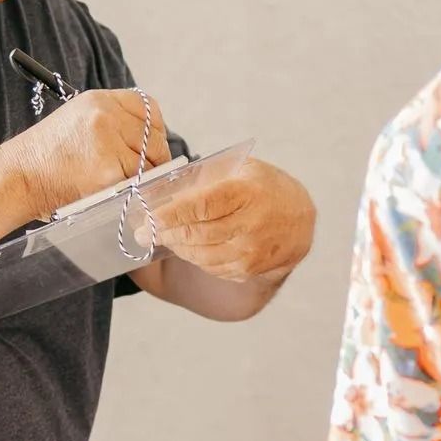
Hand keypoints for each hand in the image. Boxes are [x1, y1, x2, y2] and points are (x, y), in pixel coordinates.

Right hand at [11, 88, 167, 218]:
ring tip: (118, 183)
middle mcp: (105, 115)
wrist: (16, 178)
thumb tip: (146, 137)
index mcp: (98, 100)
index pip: (147, 107)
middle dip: (154, 157)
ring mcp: (108, 142)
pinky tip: (112, 192)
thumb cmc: (42, 158)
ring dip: (142, 177)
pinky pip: (138, 182)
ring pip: (149, 162)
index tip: (151, 144)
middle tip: (142, 172)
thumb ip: (110, 121)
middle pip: (153, 136)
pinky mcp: (109, 170)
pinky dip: (131, 191)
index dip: (154, 129)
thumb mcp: (75, 121)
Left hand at [144, 158, 315, 283]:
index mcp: (246, 193)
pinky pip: (211, 267)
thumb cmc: (261, 188)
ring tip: (163, 237)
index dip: (172, 213)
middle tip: (142, 232)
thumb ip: (205, 177)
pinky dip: (194, 258)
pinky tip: (188, 246)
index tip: (149, 216)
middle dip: (164, 233)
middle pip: (196, 234)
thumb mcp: (239, 170)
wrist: (297, 220)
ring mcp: (251, 251)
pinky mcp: (249, 270)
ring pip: (200, 255)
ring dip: (176, 247)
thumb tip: (162, 189)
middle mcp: (251, 225)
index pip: (202, 206)